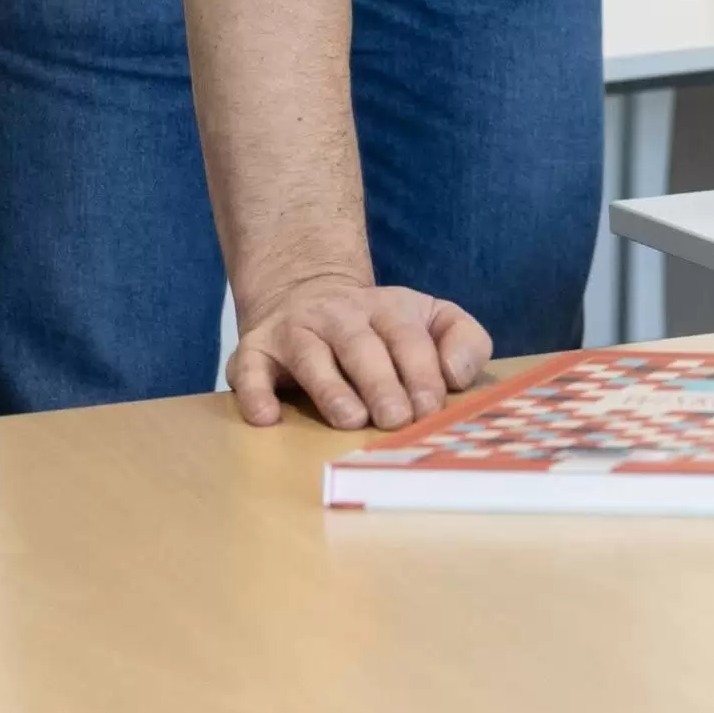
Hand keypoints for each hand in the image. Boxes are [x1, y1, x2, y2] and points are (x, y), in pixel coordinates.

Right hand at [227, 273, 490, 429]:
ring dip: (331, 389)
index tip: (431, 406)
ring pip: (312, 357)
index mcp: (389, 308)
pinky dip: (255, 393)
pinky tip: (267, 419)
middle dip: (381, 383)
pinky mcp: (255, 350)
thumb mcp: (431, 319)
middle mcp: (340, 315)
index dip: (421, 371)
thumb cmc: (381, 326)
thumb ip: (464, 339)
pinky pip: (249, 370)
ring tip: (351, 420)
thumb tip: (456, 376)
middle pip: (361, 346)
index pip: (407, 336)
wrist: (305, 292)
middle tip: (397, 419)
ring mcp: (295, 331)